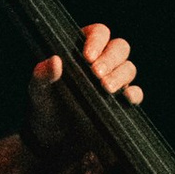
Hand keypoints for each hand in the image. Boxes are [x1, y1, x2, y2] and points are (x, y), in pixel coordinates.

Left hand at [23, 19, 143, 152]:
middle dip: (111, 59)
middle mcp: (101, 63)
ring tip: (105, 89)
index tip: (88, 56)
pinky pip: (136, 93)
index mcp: (81, 50)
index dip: (97, 40)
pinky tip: (126, 98)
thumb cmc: (45, 108)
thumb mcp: (38, 91)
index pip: (98, 33)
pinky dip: (134, 94)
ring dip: (120, 76)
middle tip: (97, 74)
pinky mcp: (121, 103)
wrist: (53, 140)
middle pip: (119, 47)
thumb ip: (42, 75)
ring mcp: (113, 82)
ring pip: (128, 68)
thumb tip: (55, 60)